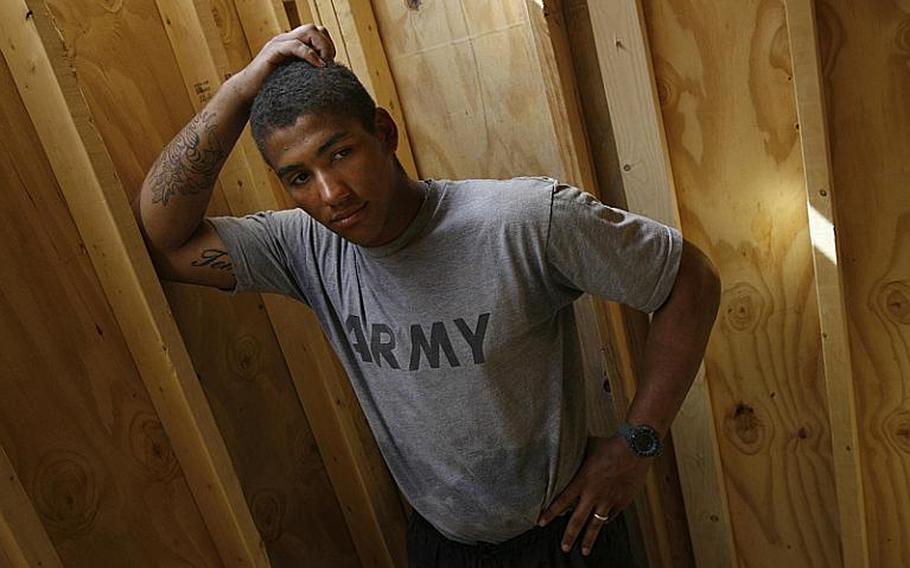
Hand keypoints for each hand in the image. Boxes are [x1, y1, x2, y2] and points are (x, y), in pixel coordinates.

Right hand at [228, 23, 336, 102]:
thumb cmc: (271, 88)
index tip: (331, 65)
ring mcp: (279, 43)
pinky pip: (295, 45)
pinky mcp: (273, 51)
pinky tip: (318, 66)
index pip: (317, 33)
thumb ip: (308, 73)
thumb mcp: (295, 78)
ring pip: (308, 31)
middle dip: (327, 45)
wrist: (247, 92)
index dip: (328, 46)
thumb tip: (329, 78)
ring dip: (322, 47)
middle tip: (330, 65)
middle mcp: (286, 39)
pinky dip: (310, 54)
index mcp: (292, 44)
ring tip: (325, 65)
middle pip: (315, 29)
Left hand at [537, 435, 650, 555]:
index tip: (540, 523)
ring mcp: (608, 500)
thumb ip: (576, 456)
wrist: (634, 449)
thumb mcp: (586, 448)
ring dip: (589, 539)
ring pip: (596, 524)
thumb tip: (564, 450)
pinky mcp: (622, 501)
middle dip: (569, 536)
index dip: (550, 513)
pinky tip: (601, 524)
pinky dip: (605, 520)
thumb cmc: (608, 445)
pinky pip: (611, 515)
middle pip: (577, 520)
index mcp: (582, 480)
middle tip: (564, 548)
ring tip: (584, 551)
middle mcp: (593, 494)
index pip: (561, 501)